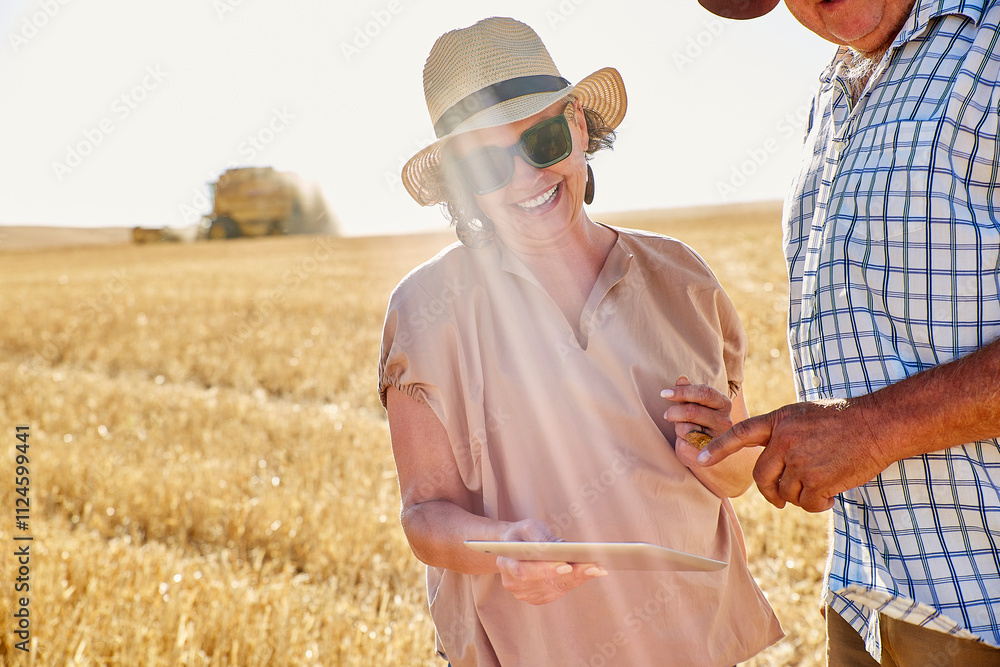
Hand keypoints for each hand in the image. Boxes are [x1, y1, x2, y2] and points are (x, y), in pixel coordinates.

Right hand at [495, 519, 606, 604]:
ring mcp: (525, 593)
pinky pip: (559, 591)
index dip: (545, 569)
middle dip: (570, 574)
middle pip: (544, 582)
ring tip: (597, 568)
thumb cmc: (523, 535)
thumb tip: (560, 548)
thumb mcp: (529, 527)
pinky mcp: (537, 597)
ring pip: (555, 588)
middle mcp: (512, 583)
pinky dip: (575, 581)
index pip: (524, 571)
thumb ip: (541, 537)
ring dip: (577, 578)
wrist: (514, 546)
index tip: (566, 564)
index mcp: (505, 563)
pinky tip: (590, 572)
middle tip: (592, 566)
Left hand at [662, 376, 733, 467]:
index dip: (682, 391)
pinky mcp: (710, 457)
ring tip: (682, 429)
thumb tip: (681, 379)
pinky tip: (685, 442)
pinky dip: (679, 442)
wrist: (706, 451)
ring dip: (678, 428)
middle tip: (666, 415)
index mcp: (723, 403)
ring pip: (686, 429)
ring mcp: (719, 440)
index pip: (704, 392)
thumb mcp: (695, 403)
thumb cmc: (698, 421)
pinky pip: (684, 445)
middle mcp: (725, 421)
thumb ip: (688, 391)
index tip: (664, 393)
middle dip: (674, 412)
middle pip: (692, 411)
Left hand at [696, 400, 889, 511]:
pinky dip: (818, 504)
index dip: (718, 447)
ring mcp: (800, 461)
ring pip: (786, 492)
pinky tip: (831, 494)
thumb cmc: (844, 419)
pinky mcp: (818, 481)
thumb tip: (769, 462)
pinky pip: (808, 503)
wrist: (878, 425)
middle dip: (769, 492)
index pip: (740, 433)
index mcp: (779, 421)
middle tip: (779, 499)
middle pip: (761, 476)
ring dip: (801, 496)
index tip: (699, 460)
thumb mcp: (804, 416)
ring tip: (821, 485)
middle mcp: (784, 441)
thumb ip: (782, 434)